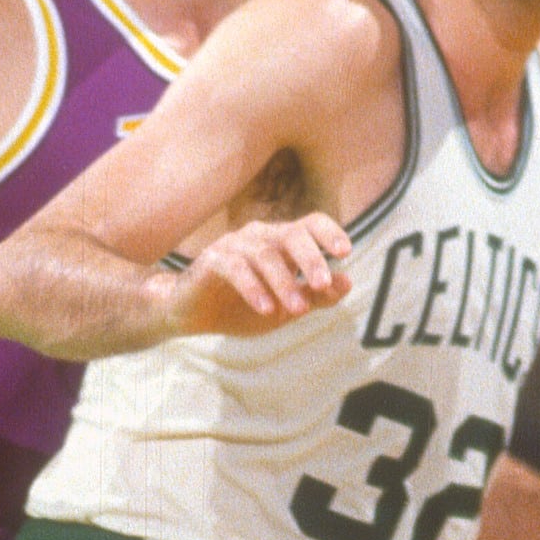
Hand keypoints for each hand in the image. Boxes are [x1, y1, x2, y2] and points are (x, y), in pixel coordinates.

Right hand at [170, 213, 351, 336]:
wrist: (192, 315)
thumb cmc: (242, 306)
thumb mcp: (285, 308)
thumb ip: (315, 296)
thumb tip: (347, 282)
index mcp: (282, 242)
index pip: (310, 224)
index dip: (329, 233)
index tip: (345, 252)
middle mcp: (260, 236)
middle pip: (291, 234)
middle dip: (310, 258)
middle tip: (322, 285)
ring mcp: (234, 244)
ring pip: (265, 254)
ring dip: (284, 282)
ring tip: (298, 310)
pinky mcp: (212, 260)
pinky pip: (235, 267)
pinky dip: (253, 288)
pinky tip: (266, 310)